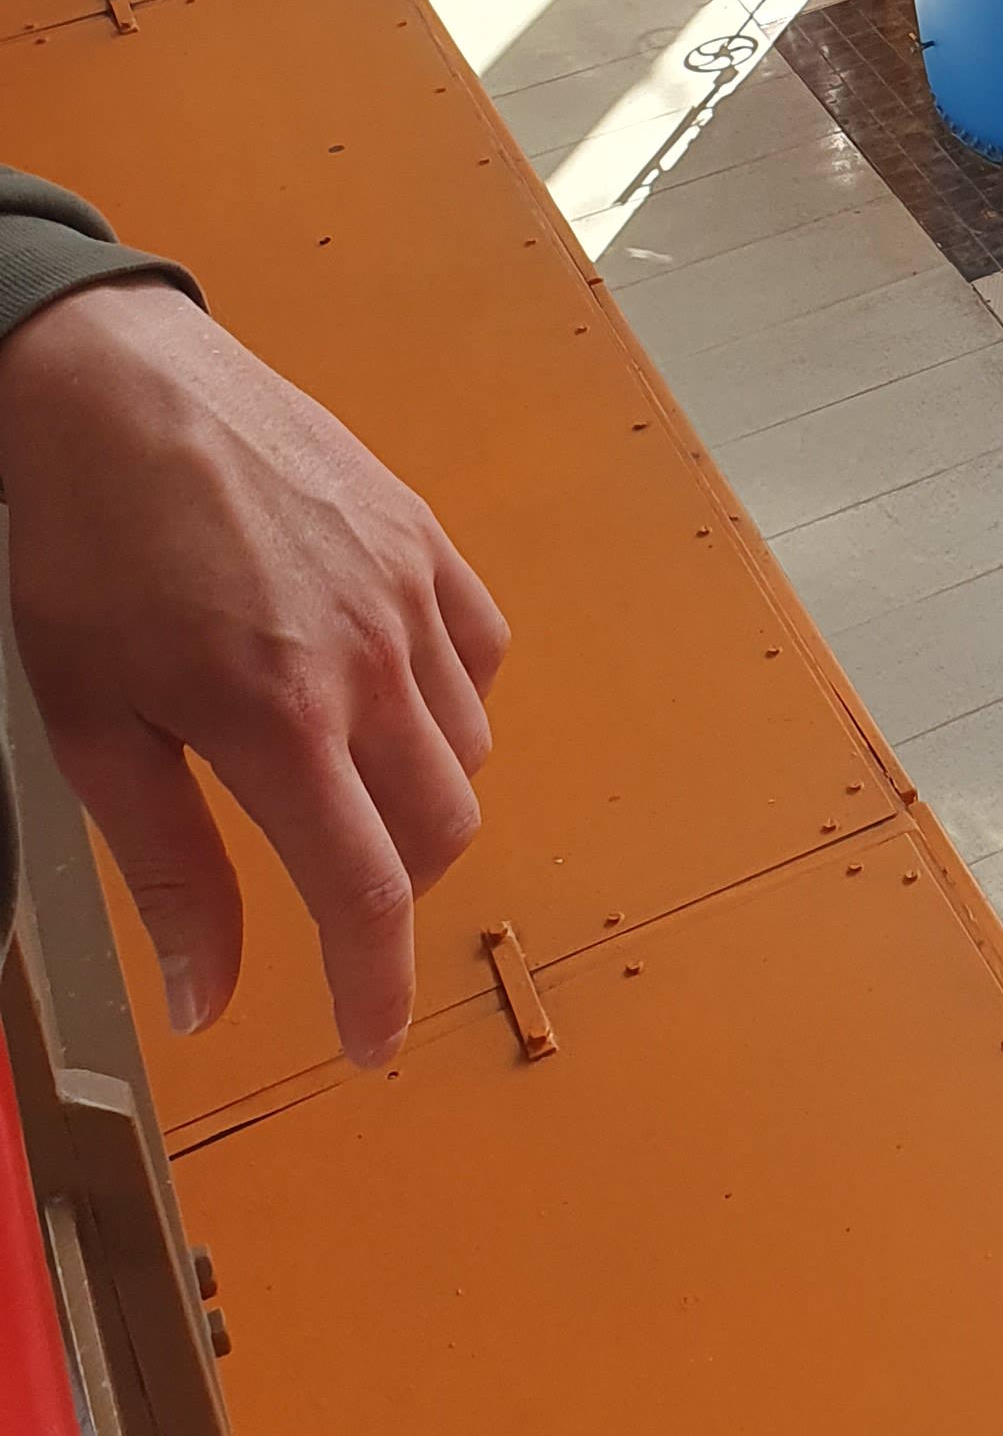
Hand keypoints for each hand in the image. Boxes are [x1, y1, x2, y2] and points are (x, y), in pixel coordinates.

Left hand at [0, 279, 507, 1066]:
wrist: (116, 393)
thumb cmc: (86, 555)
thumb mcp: (95, 731)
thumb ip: (171, 870)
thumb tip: (206, 1000)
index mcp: (279, 722)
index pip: (366, 894)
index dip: (374, 989)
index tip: (369, 1042)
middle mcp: (368, 660)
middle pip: (441, 831)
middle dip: (393, 890)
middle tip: (332, 894)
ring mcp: (409, 590)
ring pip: (470, 747)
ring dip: (420, 796)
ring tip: (341, 779)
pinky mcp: (424, 537)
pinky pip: (483, 654)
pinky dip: (453, 703)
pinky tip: (387, 693)